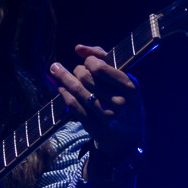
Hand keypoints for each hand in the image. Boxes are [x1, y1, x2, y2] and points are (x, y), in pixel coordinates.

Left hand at [50, 44, 144, 160]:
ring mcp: (107, 116)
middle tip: (74, 71)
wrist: (128, 139)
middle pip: (87, 78)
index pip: (100, 68)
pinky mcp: (95, 127)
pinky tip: (60, 87)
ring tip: (56, 71)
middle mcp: (121, 102)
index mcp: (131, 87)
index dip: (89, 61)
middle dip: (76, 71)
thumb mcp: (124, 81)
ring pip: (78, 91)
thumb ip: (104, 59)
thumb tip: (79, 48)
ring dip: (63, 79)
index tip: (86, 61)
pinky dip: (64, 94)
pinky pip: (73, 106)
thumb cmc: (124, 102)